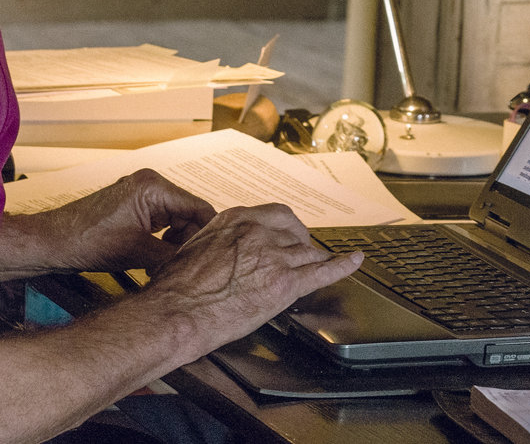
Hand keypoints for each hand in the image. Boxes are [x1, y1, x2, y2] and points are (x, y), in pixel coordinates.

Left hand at [0, 168, 213, 276]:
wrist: (53, 242)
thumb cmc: (88, 242)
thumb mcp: (139, 253)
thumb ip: (175, 253)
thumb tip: (199, 261)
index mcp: (154, 187)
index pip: (199, 207)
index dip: (208, 233)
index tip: (212, 256)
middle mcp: (150, 183)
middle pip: (189, 212)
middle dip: (190, 239)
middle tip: (187, 264)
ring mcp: (141, 192)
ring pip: (175, 217)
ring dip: (176, 240)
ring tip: (170, 263)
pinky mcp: (133, 203)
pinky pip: (160, 219)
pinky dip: (163, 237)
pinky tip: (158, 255)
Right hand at [133, 204, 363, 357]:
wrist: (176, 313)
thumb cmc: (174, 288)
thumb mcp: (192, 246)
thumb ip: (215, 240)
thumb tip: (216, 246)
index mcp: (237, 220)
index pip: (275, 216)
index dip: (285, 229)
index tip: (287, 235)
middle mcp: (259, 233)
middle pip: (295, 232)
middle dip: (301, 242)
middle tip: (302, 252)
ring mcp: (275, 257)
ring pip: (308, 252)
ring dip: (313, 260)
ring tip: (318, 265)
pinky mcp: (285, 285)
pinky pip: (323, 271)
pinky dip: (343, 266)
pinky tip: (354, 261)